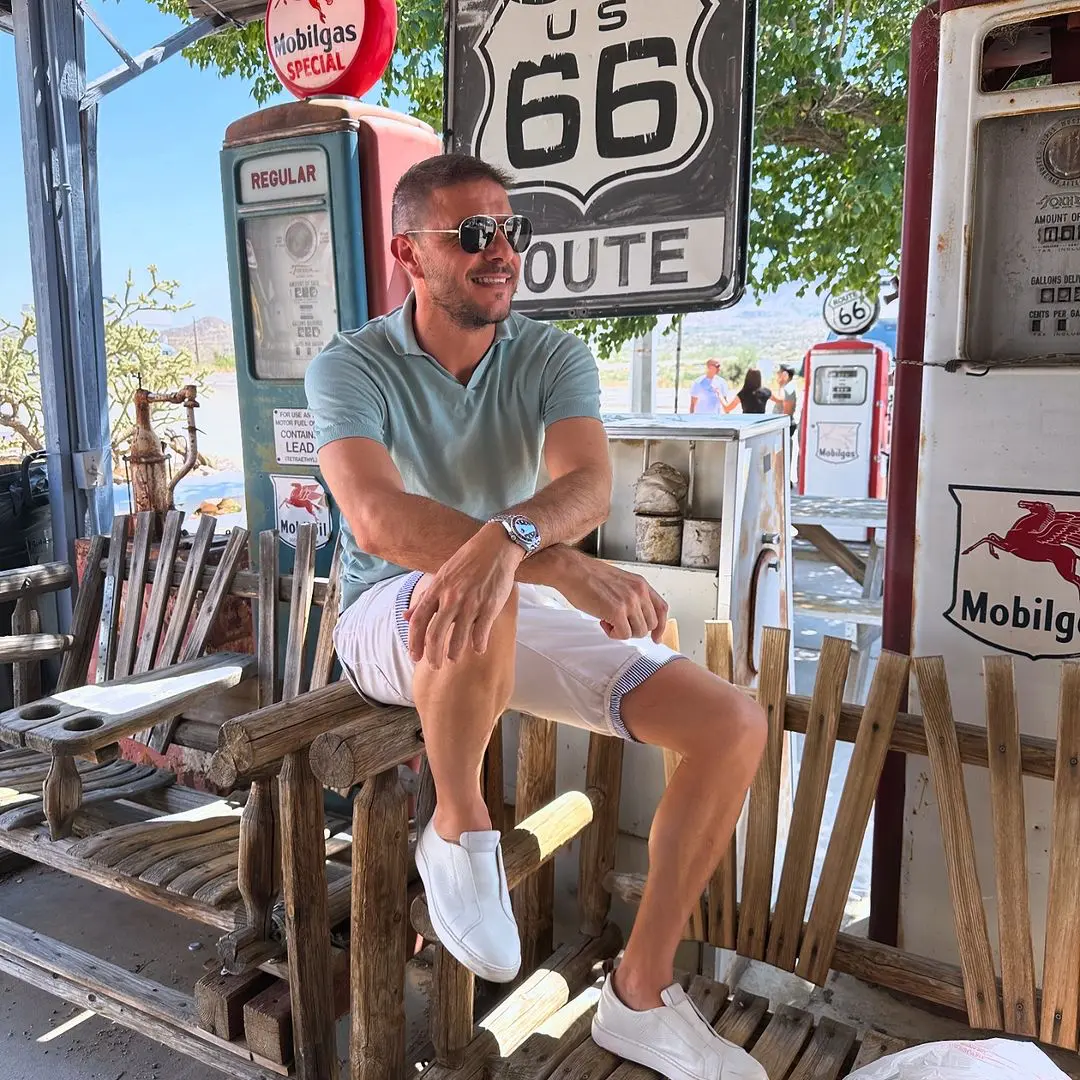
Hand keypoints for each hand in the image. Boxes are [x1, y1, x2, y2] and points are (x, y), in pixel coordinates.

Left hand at [404, 524, 522, 668]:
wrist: (495, 547)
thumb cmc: (467, 561)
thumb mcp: (441, 576)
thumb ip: (425, 598)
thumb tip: (406, 616)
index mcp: (437, 589)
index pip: (418, 621)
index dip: (414, 642)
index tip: (414, 657)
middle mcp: (451, 597)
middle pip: (435, 634)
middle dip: (432, 655)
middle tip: (435, 666)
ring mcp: (471, 602)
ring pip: (458, 637)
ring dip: (454, 653)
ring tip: (453, 658)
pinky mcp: (490, 605)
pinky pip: (482, 632)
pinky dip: (478, 644)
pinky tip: (478, 649)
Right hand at [555, 555, 668, 642]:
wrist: (572, 570)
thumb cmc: (589, 576)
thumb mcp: (620, 581)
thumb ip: (632, 596)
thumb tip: (637, 616)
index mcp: (641, 584)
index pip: (662, 609)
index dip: (661, 626)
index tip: (656, 637)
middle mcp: (639, 592)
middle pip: (650, 624)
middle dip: (635, 629)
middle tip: (618, 623)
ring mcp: (629, 602)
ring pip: (638, 632)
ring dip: (623, 631)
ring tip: (608, 620)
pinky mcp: (617, 612)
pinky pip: (624, 634)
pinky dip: (613, 634)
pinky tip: (603, 623)